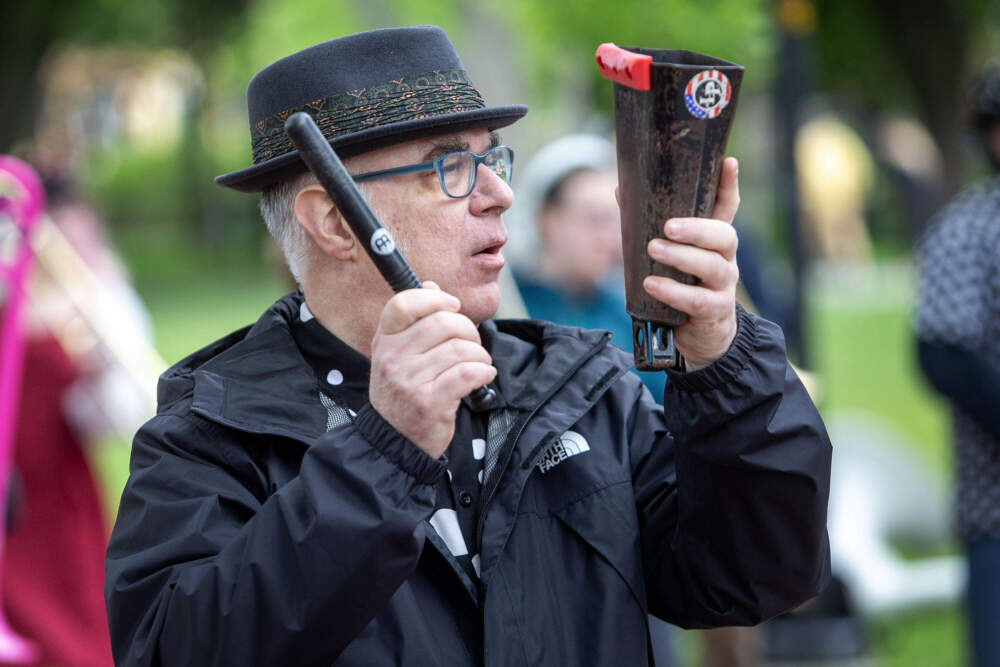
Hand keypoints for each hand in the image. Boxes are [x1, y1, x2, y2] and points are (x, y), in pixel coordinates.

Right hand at [369, 282, 496, 458]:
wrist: (395, 442)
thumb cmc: (403, 394)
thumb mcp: (397, 355)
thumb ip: (414, 321)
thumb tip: (431, 285)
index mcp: (384, 341)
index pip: (403, 303)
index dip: (434, 298)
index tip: (453, 306)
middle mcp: (392, 358)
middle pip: (443, 322)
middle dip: (469, 331)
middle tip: (473, 345)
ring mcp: (409, 381)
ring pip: (460, 348)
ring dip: (480, 355)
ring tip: (478, 364)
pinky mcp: (430, 402)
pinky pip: (468, 372)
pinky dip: (484, 371)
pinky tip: (483, 376)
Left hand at [642, 157, 740, 370]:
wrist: (700, 338)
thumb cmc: (682, 288)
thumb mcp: (669, 256)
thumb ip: (648, 226)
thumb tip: (622, 190)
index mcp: (713, 241)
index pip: (726, 208)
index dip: (728, 186)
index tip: (728, 162)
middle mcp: (724, 260)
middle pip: (724, 235)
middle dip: (698, 228)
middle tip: (669, 226)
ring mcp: (723, 286)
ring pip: (712, 266)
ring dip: (682, 256)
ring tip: (654, 249)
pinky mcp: (715, 312)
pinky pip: (697, 300)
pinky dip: (673, 291)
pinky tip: (651, 284)